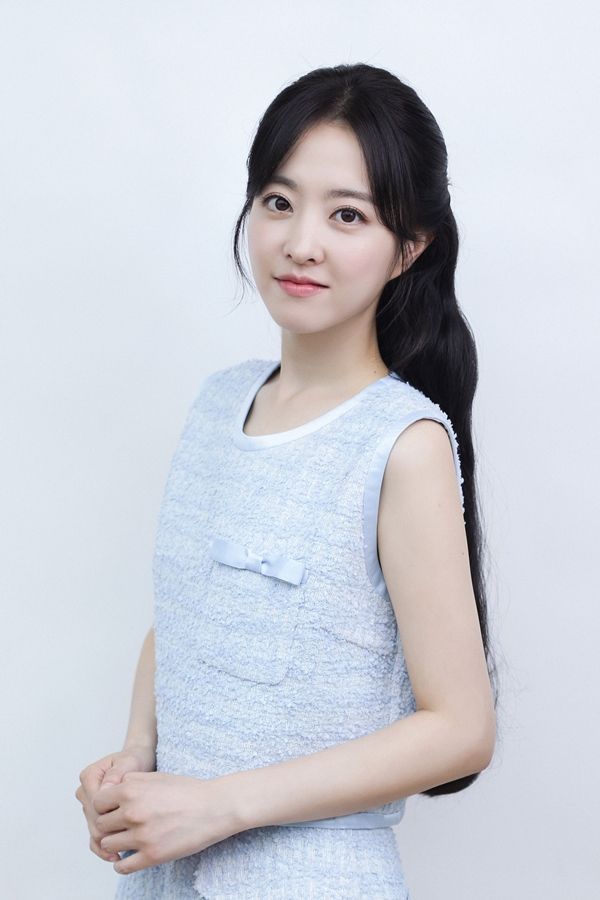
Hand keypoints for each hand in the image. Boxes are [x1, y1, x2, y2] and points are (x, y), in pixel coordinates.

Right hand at [75, 745, 155, 863]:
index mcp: (89, 776)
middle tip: (132, 840)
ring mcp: (87, 806)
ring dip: (108, 842)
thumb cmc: (134, 760)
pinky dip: (103, 848)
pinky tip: (116, 855)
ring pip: (94, 831)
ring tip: (127, 850)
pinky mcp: (94, 818)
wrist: (137, 763)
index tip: (132, 820)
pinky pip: (94, 837)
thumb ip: (117, 773)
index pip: (96, 803)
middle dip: (112, 831)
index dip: (112, 813)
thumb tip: (106, 789)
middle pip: (94, 820)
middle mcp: (84, 792)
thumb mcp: (129, 761)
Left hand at [92, 771, 241, 874]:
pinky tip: (130, 857)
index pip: (97, 803)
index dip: (104, 806)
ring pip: (108, 846)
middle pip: (100, 825)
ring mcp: (141, 836)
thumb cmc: (187, 791)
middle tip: (120, 827)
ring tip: (126, 841)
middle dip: (109, 825)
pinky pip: (123, 867)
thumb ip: (131, 781)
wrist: (213, 807)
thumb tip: (112, 789)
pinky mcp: (152, 856)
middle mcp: (132, 812)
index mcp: (131, 790)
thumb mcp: (156, 776)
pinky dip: (122, 864)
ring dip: (115, 844)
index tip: (113, 810)